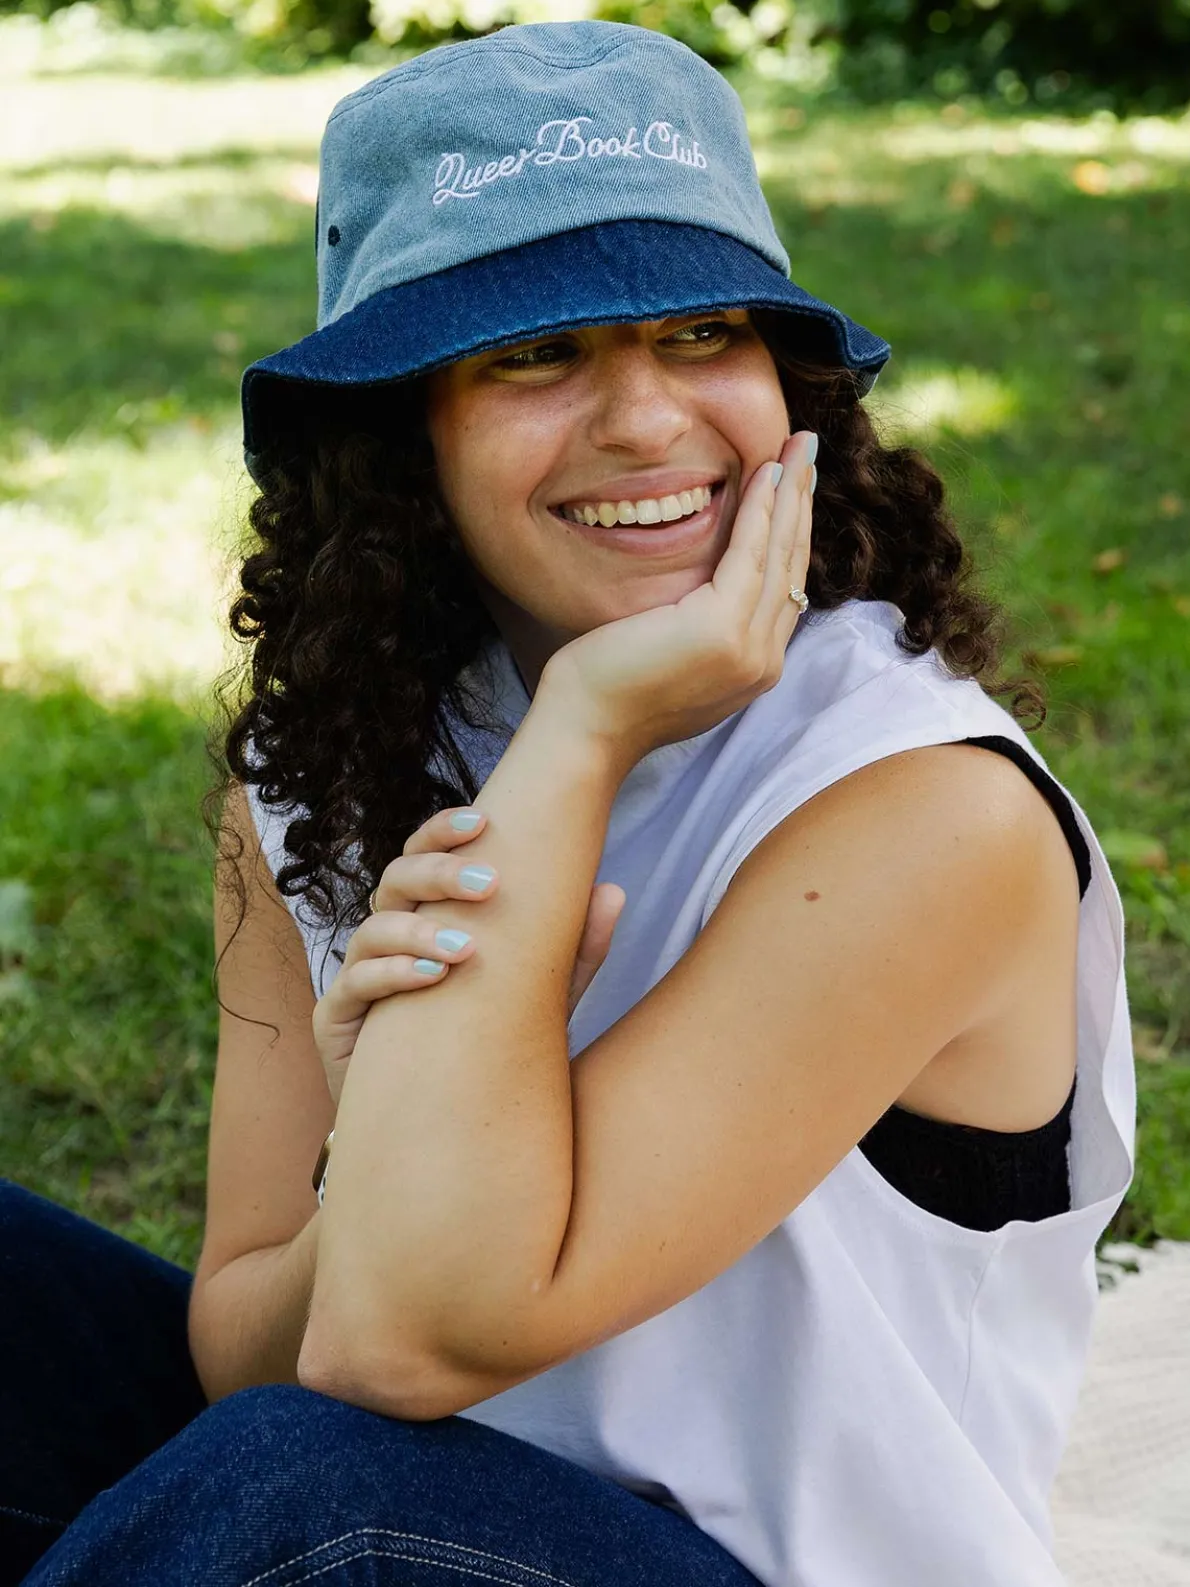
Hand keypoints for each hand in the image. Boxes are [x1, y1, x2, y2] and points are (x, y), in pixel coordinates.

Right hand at [311, 807, 624, 1104]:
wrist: (444, 1128)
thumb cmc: (490, 1051)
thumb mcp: (544, 1000)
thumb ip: (575, 951)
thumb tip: (614, 890)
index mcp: (429, 917)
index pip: (425, 856)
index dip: (443, 832)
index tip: (484, 820)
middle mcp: (390, 938)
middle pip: (397, 878)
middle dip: (439, 872)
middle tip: (488, 883)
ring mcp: (359, 975)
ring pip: (374, 927)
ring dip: (420, 930)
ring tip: (467, 948)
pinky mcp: (338, 1019)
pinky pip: (355, 983)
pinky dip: (393, 974)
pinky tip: (433, 977)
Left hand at [540, 431, 816, 765]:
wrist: (585, 728)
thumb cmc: (610, 691)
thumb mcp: (673, 657)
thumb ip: (705, 629)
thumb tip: (706, 590)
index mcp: (754, 668)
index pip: (784, 588)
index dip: (793, 532)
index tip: (796, 486)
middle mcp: (763, 661)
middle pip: (793, 565)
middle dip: (803, 502)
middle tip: (810, 450)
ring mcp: (749, 649)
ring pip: (781, 554)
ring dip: (793, 493)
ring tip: (801, 446)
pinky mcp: (723, 630)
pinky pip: (750, 554)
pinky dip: (761, 509)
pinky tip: (766, 473)